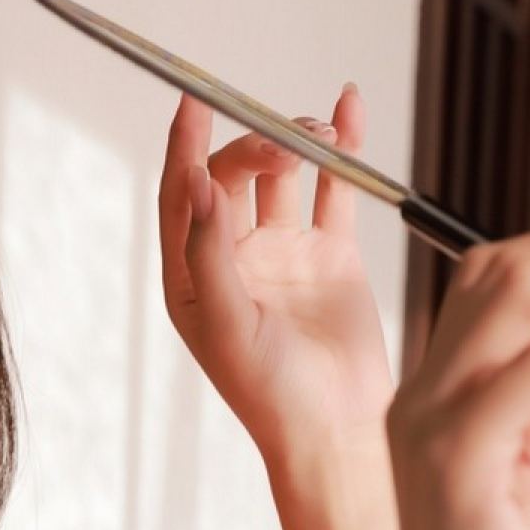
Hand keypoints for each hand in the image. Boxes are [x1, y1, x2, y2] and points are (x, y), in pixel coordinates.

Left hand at [157, 79, 397, 464]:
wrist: (334, 430)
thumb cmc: (269, 394)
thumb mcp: (224, 323)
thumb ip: (207, 251)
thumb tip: (198, 182)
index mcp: (192, 277)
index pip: (182, 195)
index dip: (185, 145)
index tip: (194, 99)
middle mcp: (233, 258)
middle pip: (235, 174)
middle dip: (258, 146)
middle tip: (288, 145)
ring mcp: (283, 252)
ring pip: (284, 174)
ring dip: (299, 143)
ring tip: (324, 137)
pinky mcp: (331, 253)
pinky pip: (333, 189)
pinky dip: (342, 148)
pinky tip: (348, 111)